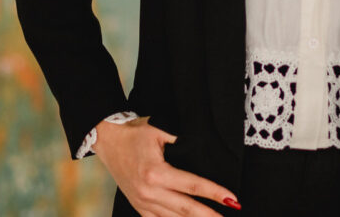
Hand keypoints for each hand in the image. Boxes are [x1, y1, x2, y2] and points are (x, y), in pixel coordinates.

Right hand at [92, 117, 240, 215]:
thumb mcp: (159, 131)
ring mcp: (143, 202)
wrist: (108, 141)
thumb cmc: (134, 134)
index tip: (232, 199)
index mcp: (156, 173)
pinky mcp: (139, 207)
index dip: (215, 193)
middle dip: (210, 215)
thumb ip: (182, 142)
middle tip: (229, 216)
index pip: (193, 186)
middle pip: (187, 209)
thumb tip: (202, 150)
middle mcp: (150, 192)